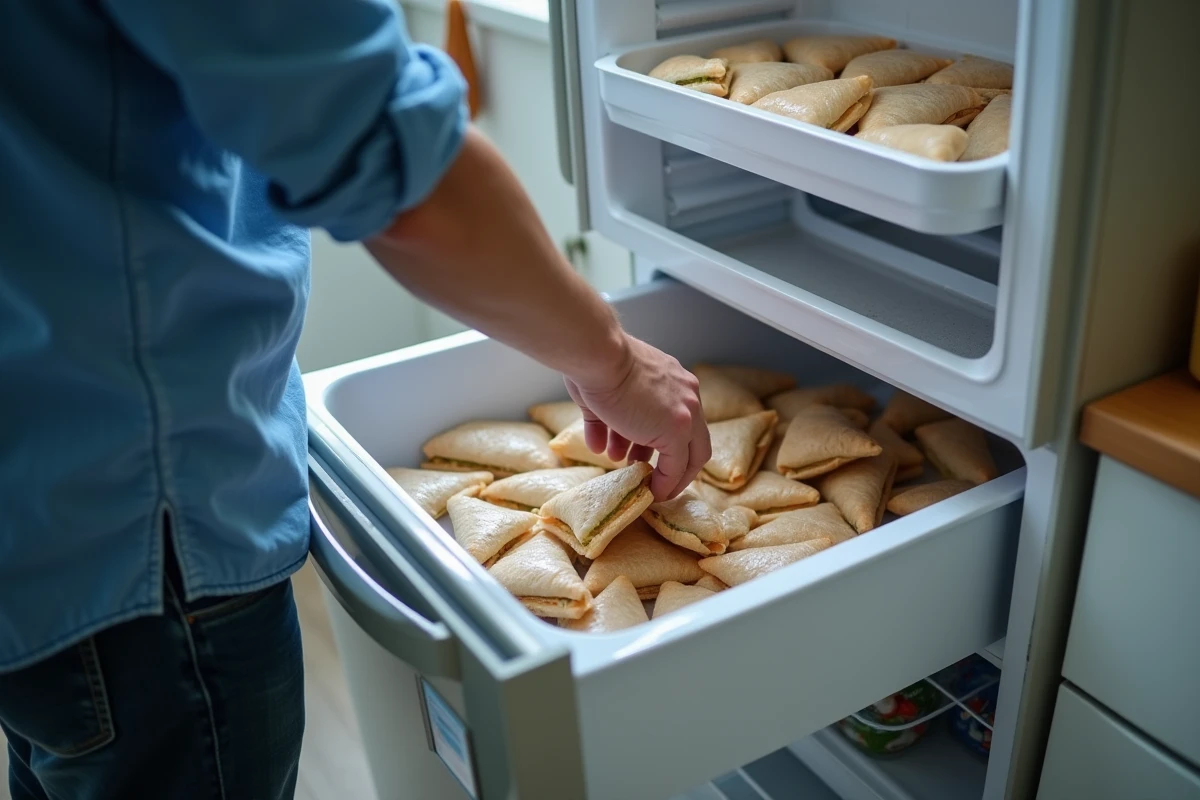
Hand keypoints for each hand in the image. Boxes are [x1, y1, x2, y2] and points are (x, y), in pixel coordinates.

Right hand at [563, 335, 709, 501]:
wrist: (598, 355)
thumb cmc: (595, 364)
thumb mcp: (604, 393)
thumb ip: (604, 419)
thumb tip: (598, 445)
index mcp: (674, 381)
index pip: (684, 419)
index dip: (670, 442)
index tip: (651, 456)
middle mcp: (687, 396)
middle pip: (694, 442)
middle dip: (674, 465)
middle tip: (656, 478)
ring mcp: (684, 414)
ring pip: (687, 457)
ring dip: (662, 472)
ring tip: (637, 477)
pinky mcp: (675, 431)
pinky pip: (675, 468)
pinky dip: (663, 484)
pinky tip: (647, 491)